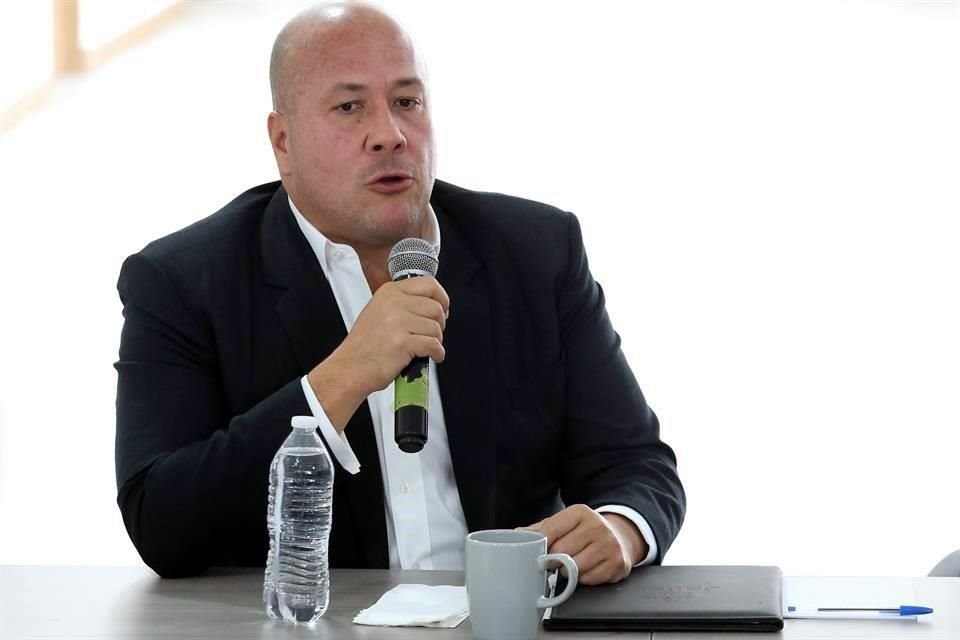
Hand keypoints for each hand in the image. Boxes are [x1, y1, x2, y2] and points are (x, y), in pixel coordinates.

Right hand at [307, 276, 449, 429]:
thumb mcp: (379, 311)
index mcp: (389, 292)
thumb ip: (403, 303)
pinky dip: (437, 353)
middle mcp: (393, 303)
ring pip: (436, 327)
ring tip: (425, 347)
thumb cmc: (365, 346)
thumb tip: (431, 304)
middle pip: (436, 307)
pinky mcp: (402, 342)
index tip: (443, 308)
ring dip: (436, 340)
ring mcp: (397, 322)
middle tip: (431, 333)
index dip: (441, 298)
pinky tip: (430, 356)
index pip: (428, 284)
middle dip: (439, 324)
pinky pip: (434, 345)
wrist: (350, 369)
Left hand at [521, 504, 647, 584]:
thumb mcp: (565, 523)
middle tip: (555, 560)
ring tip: (572, 563)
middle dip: (554, 560)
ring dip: (568, 571)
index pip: (551, 531)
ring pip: (575, 568)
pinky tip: (587, 569)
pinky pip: (589, 579)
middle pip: (561, 552)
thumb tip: (518, 535)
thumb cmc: (586, 531)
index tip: (536, 553)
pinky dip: (584, 579)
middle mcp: (597, 526)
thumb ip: (542, 529)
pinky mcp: (618, 564)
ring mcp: (609, 545)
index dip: (540, 546)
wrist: (620, 536)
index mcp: (580, 512)